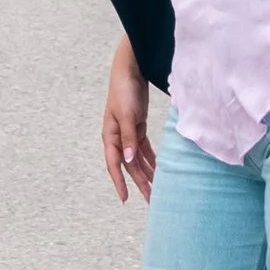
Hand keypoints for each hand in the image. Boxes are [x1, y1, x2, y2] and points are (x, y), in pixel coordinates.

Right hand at [102, 42, 154, 204]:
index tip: (125, 198)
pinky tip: (159, 168)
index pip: (115, 164)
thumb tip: (128, 160)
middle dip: (139, 182)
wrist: (130, 70)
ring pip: (137, 159)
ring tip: (157, 188)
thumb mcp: (126, 115)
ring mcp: (128, 133)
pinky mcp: (137, 127)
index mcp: (111, 136)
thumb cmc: (124, 90)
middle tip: (151, 199)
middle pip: (129, 165)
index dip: (119, 182)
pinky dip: (151, 159)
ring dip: (147, 172)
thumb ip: (128, 138)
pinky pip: (144, 148)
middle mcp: (118, 138)